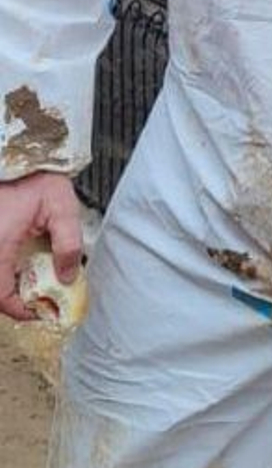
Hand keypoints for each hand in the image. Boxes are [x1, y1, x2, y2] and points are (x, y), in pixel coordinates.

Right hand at [0, 173, 82, 322]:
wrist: (18, 156)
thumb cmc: (35, 177)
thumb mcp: (61, 206)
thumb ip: (68, 243)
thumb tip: (68, 275)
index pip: (1, 298)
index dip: (20, 310)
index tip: (39, 310)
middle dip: (14, 299)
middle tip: (38, 298)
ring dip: (8, 285)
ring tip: (32, 281)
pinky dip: (5, 271)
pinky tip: (22, 262)